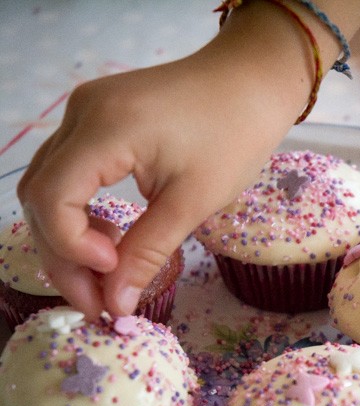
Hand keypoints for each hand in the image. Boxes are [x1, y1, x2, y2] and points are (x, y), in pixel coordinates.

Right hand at [16, 2, 321, 319]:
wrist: (253, 82)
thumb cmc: (236, 135)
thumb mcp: (194, 200)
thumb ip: (148, 252)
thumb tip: (116, 304)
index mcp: (105, 127)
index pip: (51, 196)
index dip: (70, 247)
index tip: (112, 277)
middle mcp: (82, 113)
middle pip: (41, 195)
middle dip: (64, 256)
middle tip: (100, 302)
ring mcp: (85, 111)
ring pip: (49, 185)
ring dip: (70, 237)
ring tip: (109, 274)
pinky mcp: (96, 116)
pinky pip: (69, 171)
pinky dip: (80, 210)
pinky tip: (111, 236)